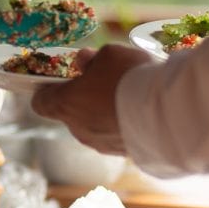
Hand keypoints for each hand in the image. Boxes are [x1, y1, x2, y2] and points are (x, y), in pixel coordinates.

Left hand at [30, 44, 152, 155]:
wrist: (167, 112)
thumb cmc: (129, 77)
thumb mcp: (109, 54)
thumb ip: (91, 59)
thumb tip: (83, 62)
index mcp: (65, 104)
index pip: (41, 103)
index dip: (46, 91)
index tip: (56, 80)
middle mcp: (78, 129)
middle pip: (71, 113)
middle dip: (83, 98)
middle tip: (103, 81)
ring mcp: (101, 144)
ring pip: (95, 126)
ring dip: (104, 112)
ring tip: (127, 95)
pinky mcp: (123, 153)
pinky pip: (116, 135)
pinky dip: (122, 124)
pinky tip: (140, 111)